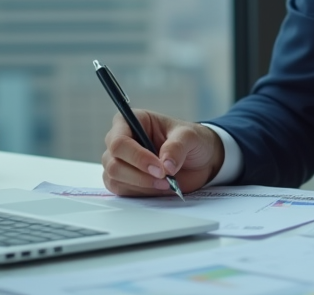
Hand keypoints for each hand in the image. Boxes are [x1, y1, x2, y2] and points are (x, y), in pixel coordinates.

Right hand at [101, 109, 223, 196]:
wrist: (200, 161)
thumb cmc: (192, 141)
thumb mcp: (190, 136)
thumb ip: (177, 146)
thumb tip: (166, 164)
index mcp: (134, 121)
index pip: (119, 140)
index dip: (136, 156)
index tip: (159, 168)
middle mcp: (122, 140)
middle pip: (113, 162)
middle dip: (139, 174)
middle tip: (165, 178)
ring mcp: (121, 161)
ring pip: (114, 178)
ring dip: (141, 184)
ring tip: (166, 183)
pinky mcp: (124, 179)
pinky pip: (120, 190)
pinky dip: (140, 192)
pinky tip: (158, 187)